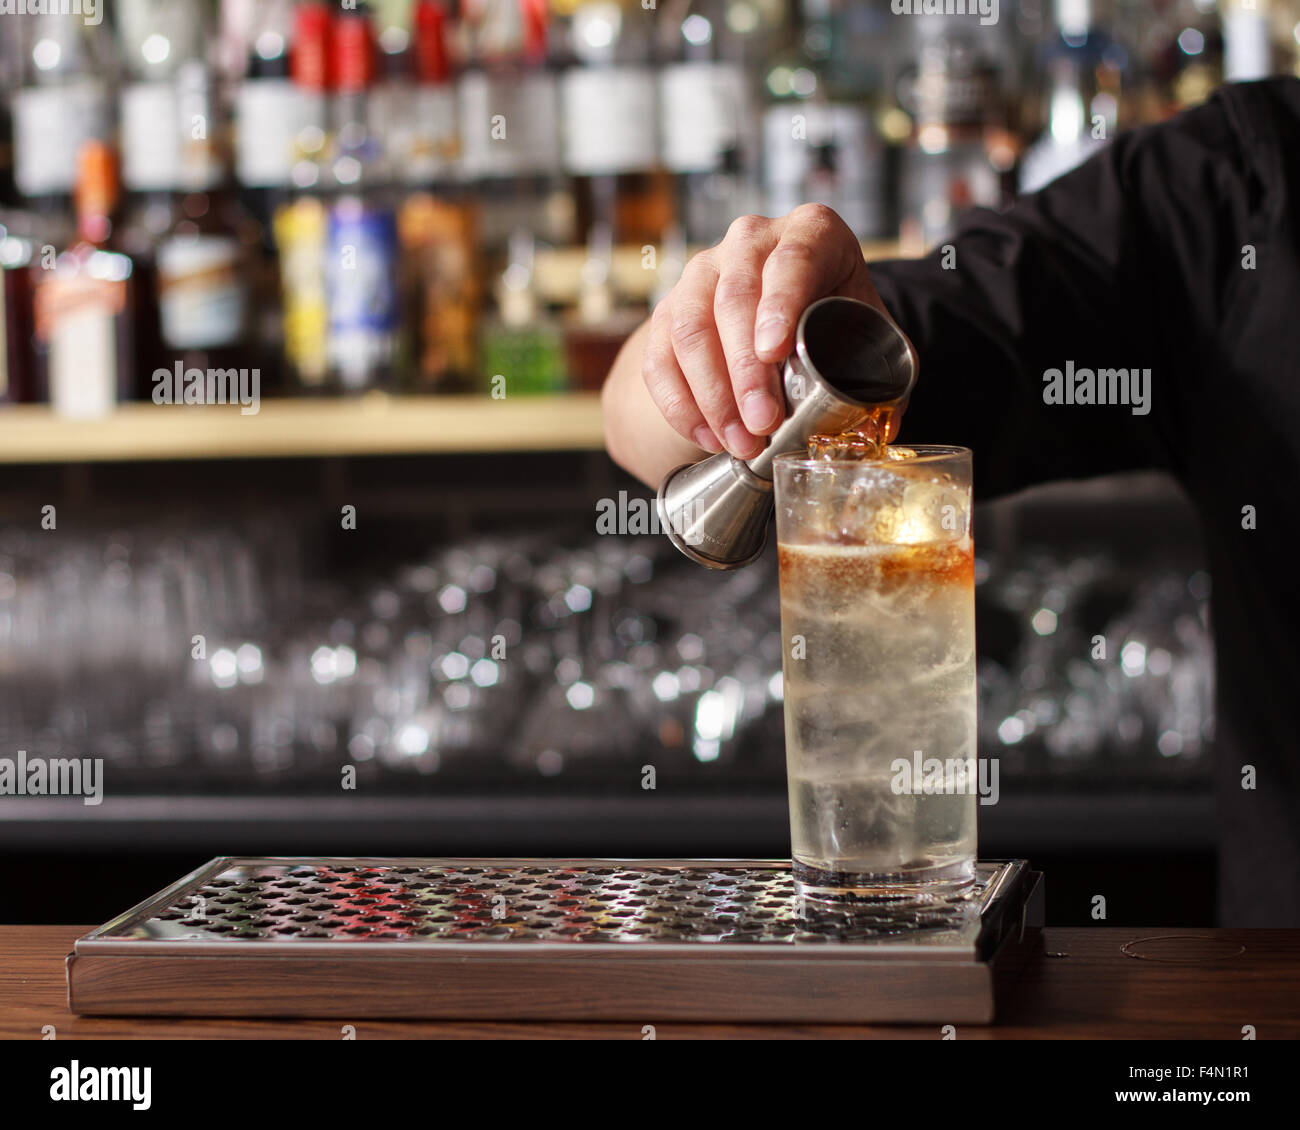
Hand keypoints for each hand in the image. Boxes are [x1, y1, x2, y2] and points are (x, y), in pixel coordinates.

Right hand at [642, 204, 900, 459]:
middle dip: (745, 371)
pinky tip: (706, 436)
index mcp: (811, 232)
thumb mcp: (870, 330)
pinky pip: (659, 356)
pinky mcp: (669, 308)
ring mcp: (703, 272)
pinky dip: (679, 403)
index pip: (792, 260)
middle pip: (734, 300)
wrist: (784, 312)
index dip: (780, 305)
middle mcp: (750, 241)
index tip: (775, 351)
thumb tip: (880, 430)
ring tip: (739, 442)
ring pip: (688, 328)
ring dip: (711, 395)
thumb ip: (885, 372)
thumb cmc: (835, 318)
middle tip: (763, 422)